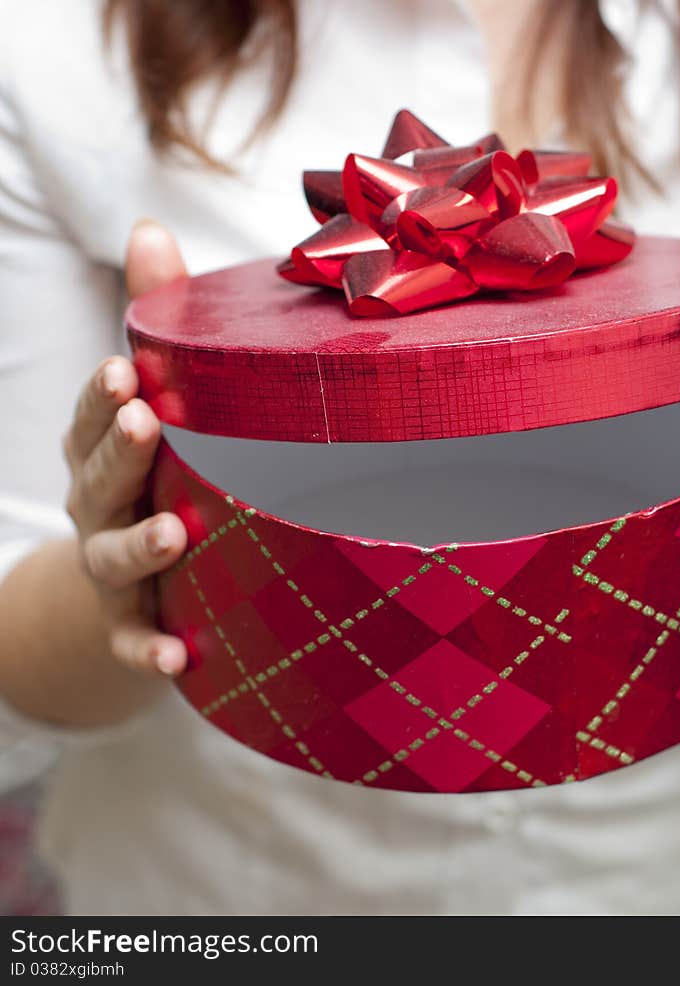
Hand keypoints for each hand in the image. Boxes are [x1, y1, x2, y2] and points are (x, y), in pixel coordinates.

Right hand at [63, 220, 190, 676]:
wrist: (124, 576)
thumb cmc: (151, 469)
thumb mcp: (149, 399)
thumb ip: (154, 316)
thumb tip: (149, 226)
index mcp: (106, 445)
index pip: (97, 413)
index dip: (105, 394)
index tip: (127, 373)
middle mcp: (100, 502)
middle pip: (100, 476)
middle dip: (117, 451)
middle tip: (144, 422)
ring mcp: (112, 564)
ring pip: (115, 554)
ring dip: (139, 545)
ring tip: (176, 534)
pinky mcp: (131, 619)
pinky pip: (133, 637)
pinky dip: (147, 648)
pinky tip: (174, 658)